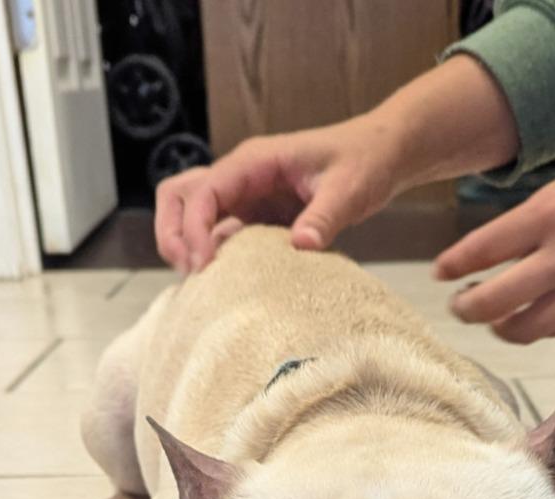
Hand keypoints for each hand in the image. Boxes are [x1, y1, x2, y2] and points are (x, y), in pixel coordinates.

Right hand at [155, 56, 516, 273]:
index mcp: (255, 161)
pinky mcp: (258, 217)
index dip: (195, 228)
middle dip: (173, 232)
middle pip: (180, 195)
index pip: (204, 190)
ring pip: (193, 214)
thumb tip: (301, 245)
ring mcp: (246, 196)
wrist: (381, 156)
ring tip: (201, 283)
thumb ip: (324, 217)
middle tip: (191, 273)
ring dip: (187, 245)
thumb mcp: (349, 189)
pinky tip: (226, 285)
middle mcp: (242, 176)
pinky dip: (215, 257)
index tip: (206, 265)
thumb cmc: (365, 163)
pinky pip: (222, 235)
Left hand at [435, 137, 554, 340]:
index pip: (481, 250)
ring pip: (522, 329)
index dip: (452, 266)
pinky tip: (531, 316)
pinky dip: (537, 327)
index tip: (441, 273)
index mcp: (550, 213)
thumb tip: (498, 249)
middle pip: (491, 302)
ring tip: (492, 319)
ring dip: (498, 327)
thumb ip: (534, 218)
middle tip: (458, 304)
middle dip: (465, 307)